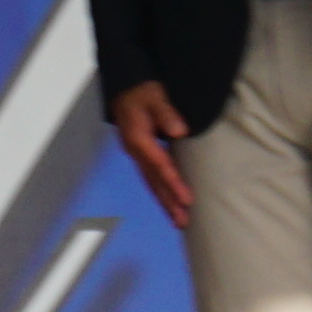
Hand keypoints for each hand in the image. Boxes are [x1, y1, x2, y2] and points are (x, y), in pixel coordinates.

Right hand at [108, 80, 194, 229]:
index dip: (174, 182)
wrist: (124, 90)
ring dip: (164, 202)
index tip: (187, 199)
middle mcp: (134, 150)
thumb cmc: (142, 92)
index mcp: (138, 138)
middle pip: (153, 181)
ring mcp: (135, 154)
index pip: (159, 165)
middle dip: (169, 202)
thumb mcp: (155, 96)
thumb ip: (166, 112)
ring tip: (178, 221)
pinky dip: (160, 192)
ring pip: (151, 183)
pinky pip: (150, 178)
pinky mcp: (139, 156)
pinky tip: (169, 203)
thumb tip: (179, 131)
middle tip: (183, 221)